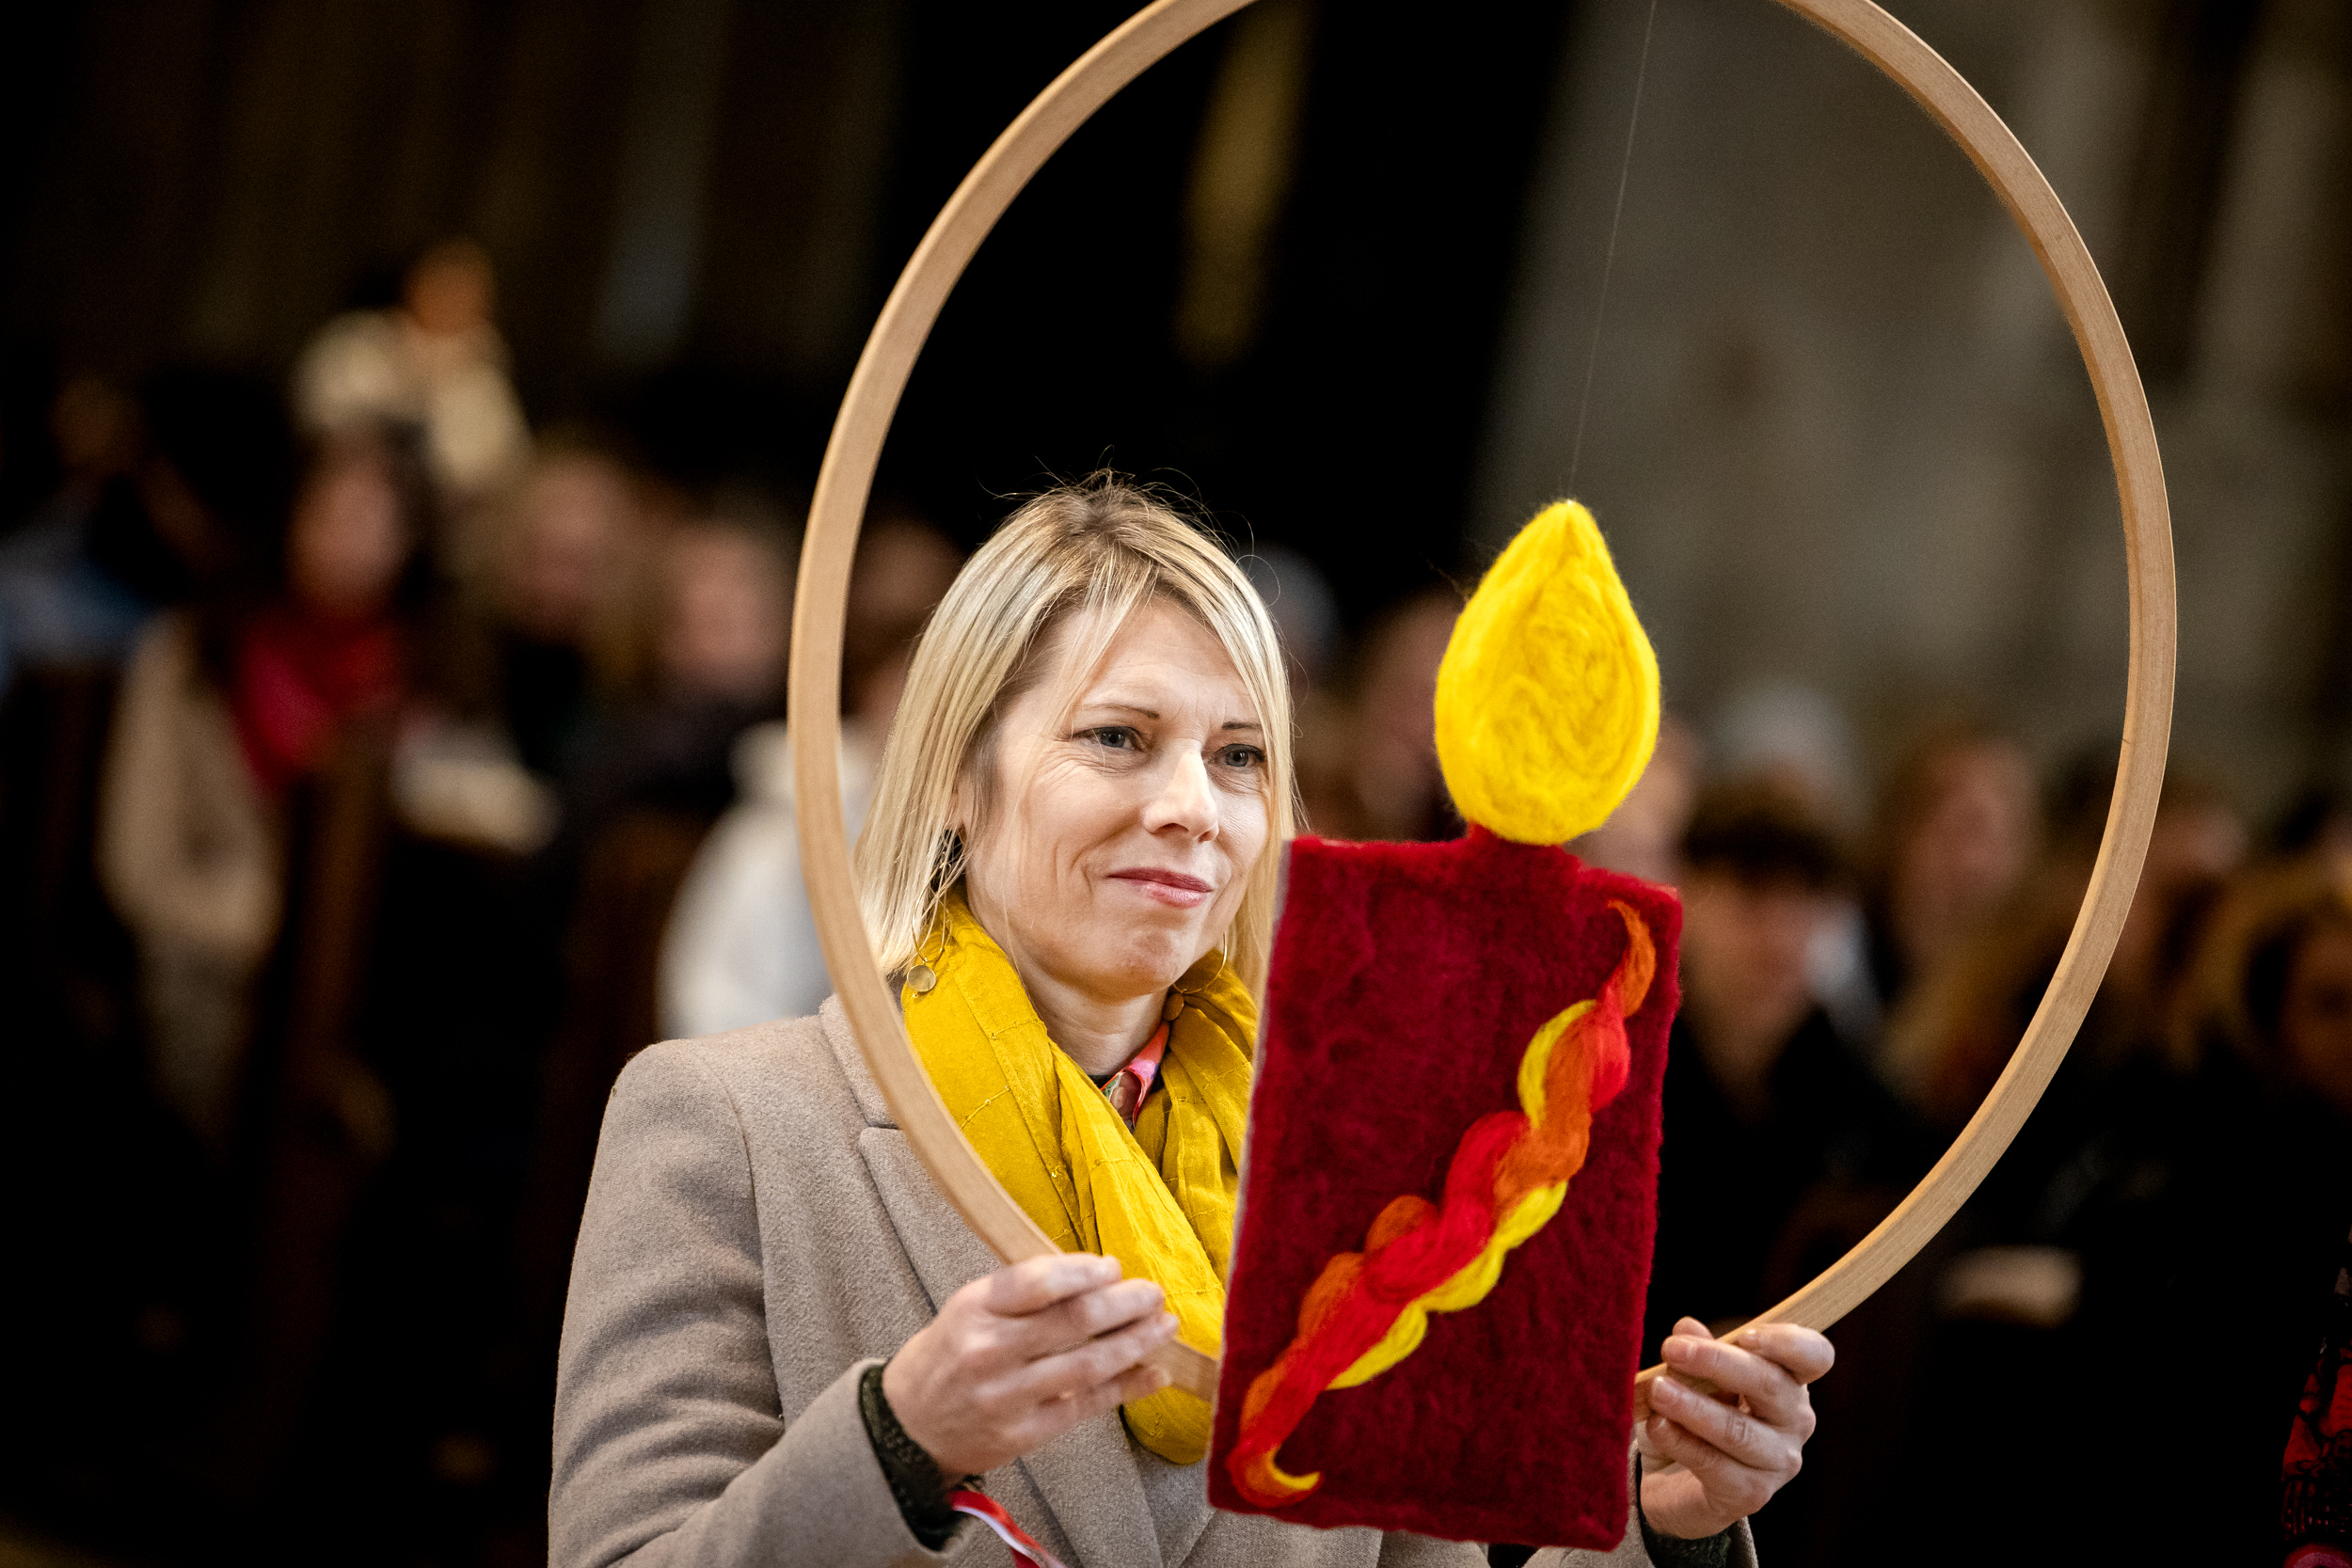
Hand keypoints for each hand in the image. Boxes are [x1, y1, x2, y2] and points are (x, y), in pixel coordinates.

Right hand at [882, 1253, 1176, 1478]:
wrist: (909, 1428)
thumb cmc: (948, 1357)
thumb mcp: (969, 1308)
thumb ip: (1023, 1292)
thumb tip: (1096, 1275)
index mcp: (974, 1309)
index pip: (1037, 1282)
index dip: (1083, 1272)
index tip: (1112, 1267)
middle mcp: (990, 1351)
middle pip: (1072, 1321)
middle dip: (1124, 1304)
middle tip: (1153, 1293)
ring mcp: (1009, 1397)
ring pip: (1088, 1364)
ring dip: (1135, 1343)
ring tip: (1164, 1326)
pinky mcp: (1025, 1433)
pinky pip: (1087, 1405)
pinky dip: (1126, 1388)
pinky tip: (1153, 1373)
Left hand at [1637, 1316, 1832, 1538]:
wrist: (1672, 1479)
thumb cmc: (1692, 1414)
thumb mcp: (1691, 1375)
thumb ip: (1695, 1350)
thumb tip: (1687, 1327)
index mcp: (1789, 1379)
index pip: (1814, 1355)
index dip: (1786, 1342)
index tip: (1744, 1336)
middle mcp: (1795, 1420)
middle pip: (1770, 1385)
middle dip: (1716, 1363)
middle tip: (1672, 1349)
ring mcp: (1778, 1461)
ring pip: (1739, 1430)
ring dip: (1693, 1407)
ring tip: (1657, 1390)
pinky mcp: (1752, 1494)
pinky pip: (1716, 1466)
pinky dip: (1682, 1444)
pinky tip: (1658, 1427)